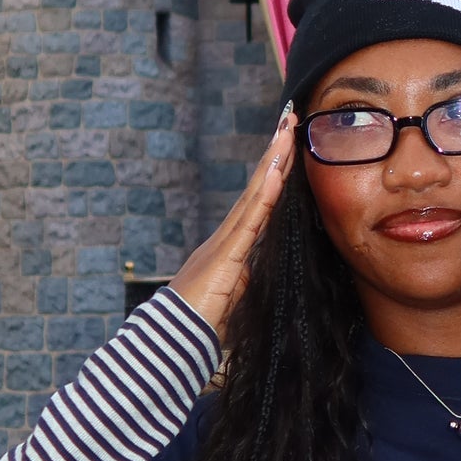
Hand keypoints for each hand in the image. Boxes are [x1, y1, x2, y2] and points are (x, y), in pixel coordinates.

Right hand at [168, 110, 294, 341]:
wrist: (170, 342)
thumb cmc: (198, 326)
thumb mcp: (233, 299)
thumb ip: (244, 281)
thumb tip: (252, 273)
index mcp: (231, 246)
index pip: (259, 202)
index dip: (275, 171)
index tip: (289, 143)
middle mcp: (226, 237)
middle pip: (257, 188)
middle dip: (275, 152)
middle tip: (290, 117)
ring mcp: (224, 243)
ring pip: (254, 195)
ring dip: (272, 161)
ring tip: (287, 130)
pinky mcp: (225, 257)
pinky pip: (249, 220)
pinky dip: (264, 194)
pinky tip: (277, 171)